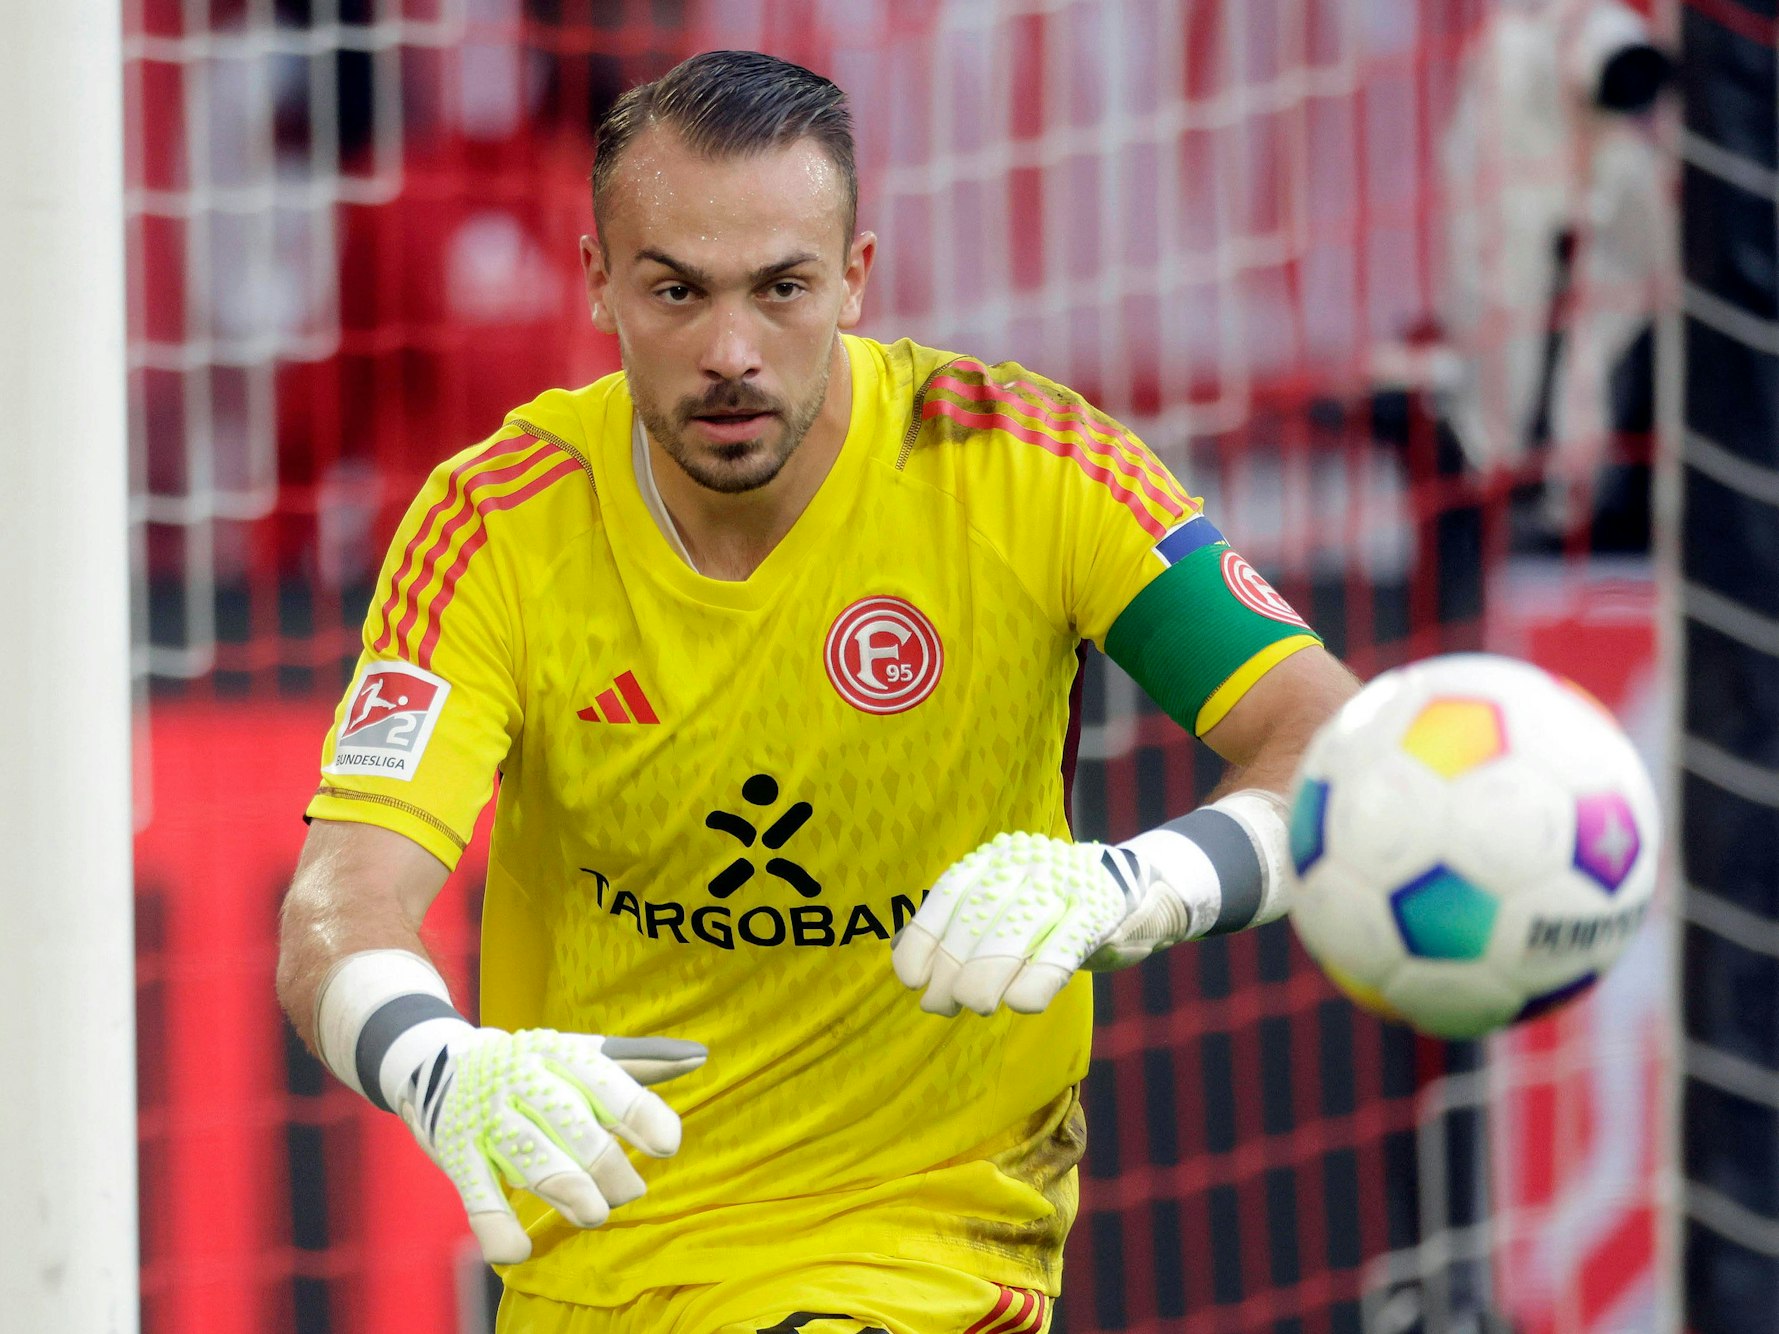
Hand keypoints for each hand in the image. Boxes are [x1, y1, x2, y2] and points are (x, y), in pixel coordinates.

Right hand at [397, 1027, 705, 1263]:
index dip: (641, 1115)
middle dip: (609, 1168)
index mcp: (560, 1053)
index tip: (666, 1146)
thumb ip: (640, 1061)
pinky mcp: (456, 1154)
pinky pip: (477, 1196)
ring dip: (569, 1192)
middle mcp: (523, 1080)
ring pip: (533, 1160)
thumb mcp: (580, 1054)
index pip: (608, 1082)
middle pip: (575, 1128)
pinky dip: (497, 1228)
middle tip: (630, 1192)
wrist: (436, 1064)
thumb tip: (700, 1058)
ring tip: (593, 1214)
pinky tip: (519, 1251)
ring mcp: (487, 1118)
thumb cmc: (531, 1066)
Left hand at [891, 831, 1192, 1015]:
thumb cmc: (1056, 908)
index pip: (950, 895)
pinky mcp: (1099, 912)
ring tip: (975, 1005)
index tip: (912, 979)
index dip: (926, 939)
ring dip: (986, 977)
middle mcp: (1026, 863)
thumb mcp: (1008, 902)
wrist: (1139, 891)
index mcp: (997, 858)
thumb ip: (962, 922)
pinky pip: (1062, 948)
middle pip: (976, 919)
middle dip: (952, 969)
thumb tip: (905, 955)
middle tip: (941, 1006)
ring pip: (1013, 933)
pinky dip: (1038, 979)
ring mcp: (1065, 884)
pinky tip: (1022, 1004)